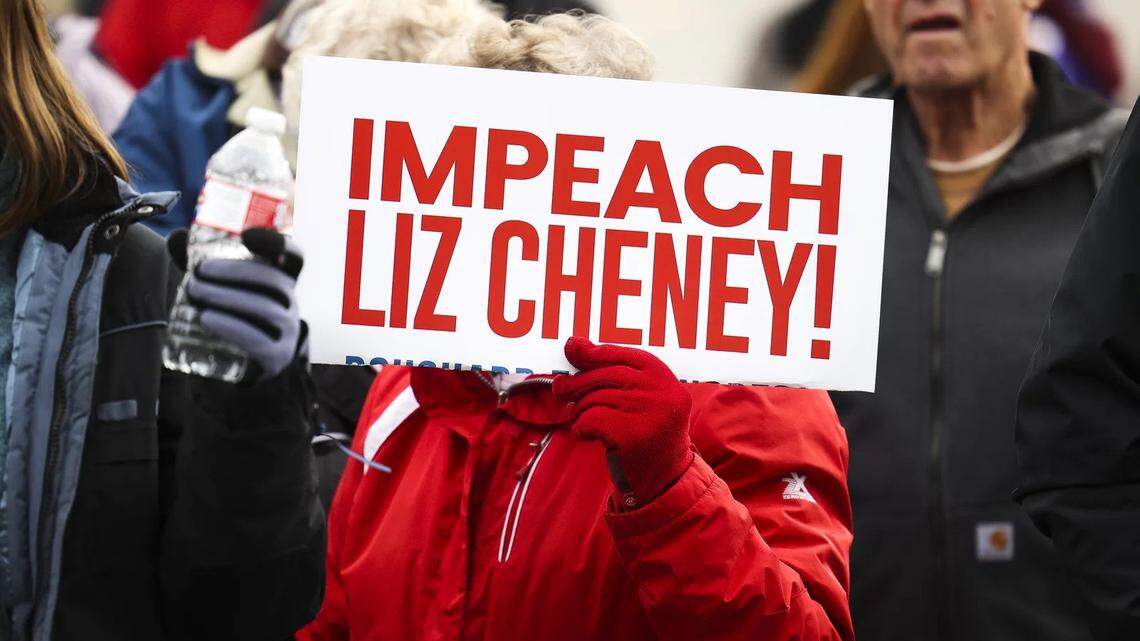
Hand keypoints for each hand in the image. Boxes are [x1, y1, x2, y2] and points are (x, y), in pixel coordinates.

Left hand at [168, 227, 304, 382]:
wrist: (244, 370)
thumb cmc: (234, 322)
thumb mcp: (226, 293)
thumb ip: (206, 268)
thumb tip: (176, 238)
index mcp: (282, 282)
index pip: (293, 257)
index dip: (276, 243)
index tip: (246, 236)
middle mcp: (291, 303)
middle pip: (272, 280)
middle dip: (234, 272)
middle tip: (199, 273)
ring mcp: (287, 331)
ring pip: (265, 308)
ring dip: (227, 297)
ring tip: (195, 293)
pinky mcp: (277, 356)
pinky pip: (258, 340)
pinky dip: (231, 327)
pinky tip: (207, 318)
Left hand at [553, 337, 693, 507]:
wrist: (662, 477)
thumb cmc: (643, 430)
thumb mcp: (635, 396)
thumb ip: (609, 370)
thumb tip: (573, 344)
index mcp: (663, 377)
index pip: (623, 354)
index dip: (594, 352)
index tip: (571, 348)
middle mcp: (661, 392)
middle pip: (604, 375)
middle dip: (576, 383)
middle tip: (560, 390)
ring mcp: (650, 414)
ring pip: (593, 399)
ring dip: (579, 411)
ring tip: (583, 420)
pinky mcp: (634, 436)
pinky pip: (590, 420)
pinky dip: (581, 427)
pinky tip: (587, 435)